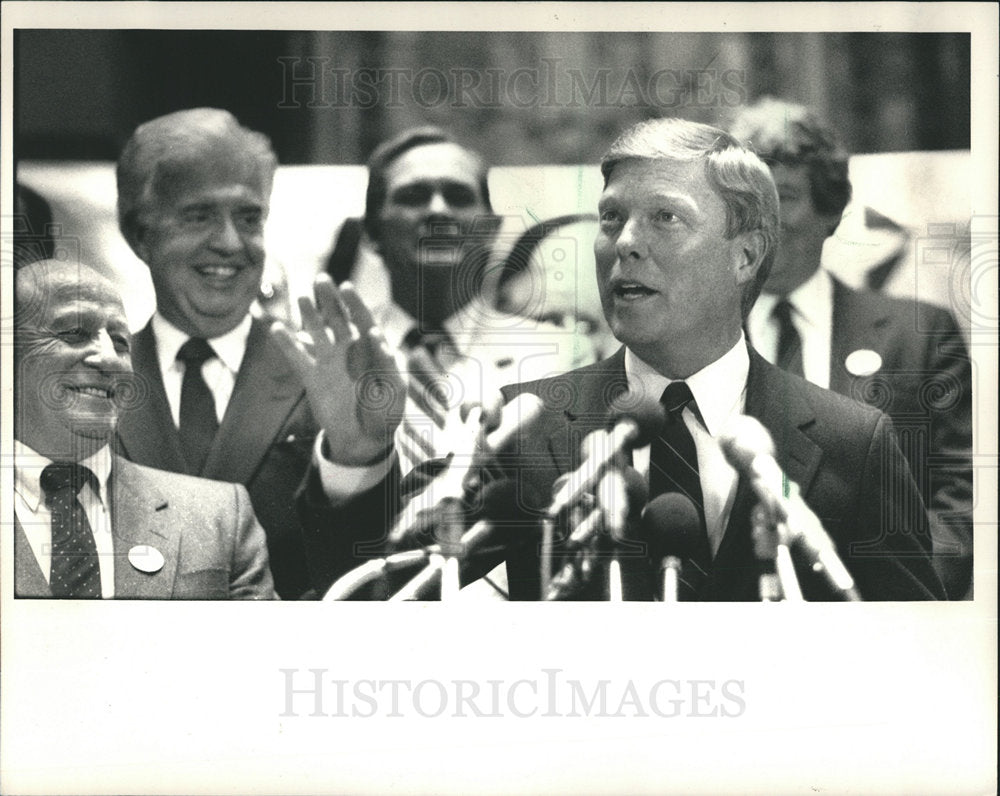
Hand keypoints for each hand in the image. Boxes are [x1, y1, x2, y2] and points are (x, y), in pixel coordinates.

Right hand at [271, 275, 405, 465]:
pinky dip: (286, 343)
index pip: (363, 319)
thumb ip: (387, 363)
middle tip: (321, 279)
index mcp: (371, 349)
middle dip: (329, 299)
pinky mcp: (312, 377)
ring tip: (301, 298)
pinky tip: (276, 328)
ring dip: (309, 315)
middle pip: (338, 318)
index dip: (354, 303)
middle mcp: (349, 350)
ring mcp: (329, 362)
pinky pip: (297, 357)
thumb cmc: (385, 413)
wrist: (364, 439)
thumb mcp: (394, 389)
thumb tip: (373, 334)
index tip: (346, 287)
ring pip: (317, 331)